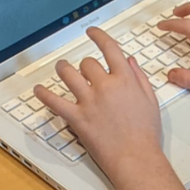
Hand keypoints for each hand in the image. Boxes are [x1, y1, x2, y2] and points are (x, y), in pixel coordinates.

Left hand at [34, 28, 161, 180]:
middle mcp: (105, 86)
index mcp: (125, 80)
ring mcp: (89, 101)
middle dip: (86, 64)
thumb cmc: (145, 133)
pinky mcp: (76, 117)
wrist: (135, 157)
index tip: (92, 32)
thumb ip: (139, 78)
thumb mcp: (151, 100)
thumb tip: (130, 61)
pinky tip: (39, 90)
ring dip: (63, 68)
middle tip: (84, 68)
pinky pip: (54, 102)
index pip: (110, 49)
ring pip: (68, 75)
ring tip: (61, 67)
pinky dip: (44, 94)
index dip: (99, 36)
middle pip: (88, 63)